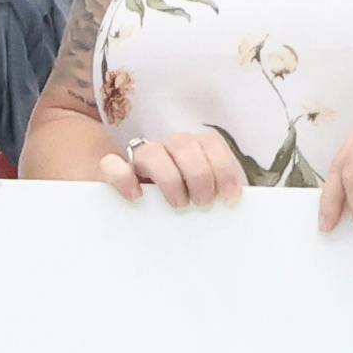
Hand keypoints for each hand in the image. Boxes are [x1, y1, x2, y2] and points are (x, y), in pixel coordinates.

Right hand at [102, 123, 250, 210]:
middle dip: (199, 174)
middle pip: (184, 144)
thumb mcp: (212, 197)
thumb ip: (224, 194)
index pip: (211, 143)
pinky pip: (112, 165)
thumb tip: (240, 205)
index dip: (223, 167)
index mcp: (196, 149)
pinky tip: (137, 197)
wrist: (148, 209)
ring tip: (180, 205)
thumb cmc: (191, 204)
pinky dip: (123, 177)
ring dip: (170, 178)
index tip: (231, 198)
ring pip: (152, 152)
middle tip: (204, 203)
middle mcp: (168, 148)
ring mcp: (140, 159)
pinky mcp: (115, 174)